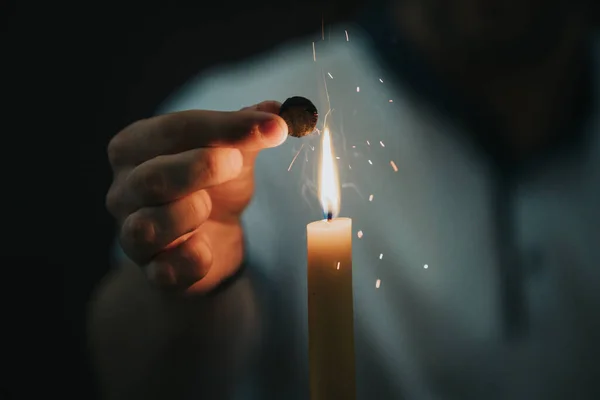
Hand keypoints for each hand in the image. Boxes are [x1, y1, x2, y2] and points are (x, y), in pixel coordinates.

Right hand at [106, 101, 286, 292]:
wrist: (210, 240)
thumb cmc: (214, 186)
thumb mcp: (232, 152)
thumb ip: (250, 131)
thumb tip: (284, 110)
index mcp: (136, 147)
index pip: (175, 129)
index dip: (226, 127)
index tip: (275, 127)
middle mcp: (124, 189)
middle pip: (154, 176)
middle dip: (204, 168)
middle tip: (237, 163)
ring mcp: (131, 233)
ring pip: (151, 225)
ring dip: (193, 213)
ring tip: (210, 209)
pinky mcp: (152, 271)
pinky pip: (167, 269)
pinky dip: (194, 258)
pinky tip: (206, 247)